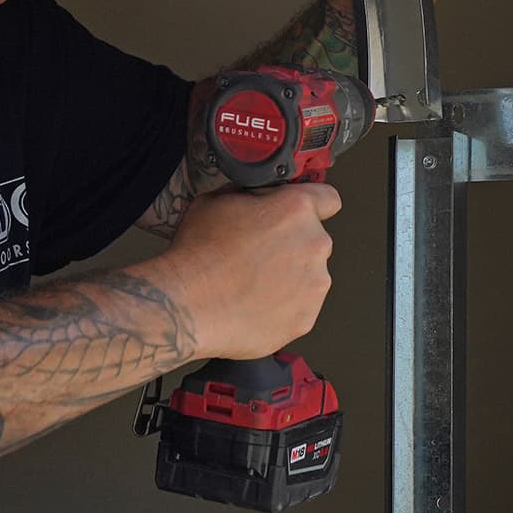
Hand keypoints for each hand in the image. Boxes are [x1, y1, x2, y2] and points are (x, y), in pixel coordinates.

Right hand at [150, 183, 341, 359]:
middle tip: (257, 253)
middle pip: (314, 238)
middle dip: (291, 243)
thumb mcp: (217, 200)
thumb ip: (252, 195)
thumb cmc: (197, 254)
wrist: (185, 306)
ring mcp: (314, 284)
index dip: (311, 204)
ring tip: (252, 284)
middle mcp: (314, 244)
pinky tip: (254, 303)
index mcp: (295, 210)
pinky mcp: (306, 317)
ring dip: (289, 275)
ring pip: (310, 274)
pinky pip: (301, 306)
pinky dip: (283, 305)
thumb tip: (260, 198)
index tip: (299, 214)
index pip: (328, 198)